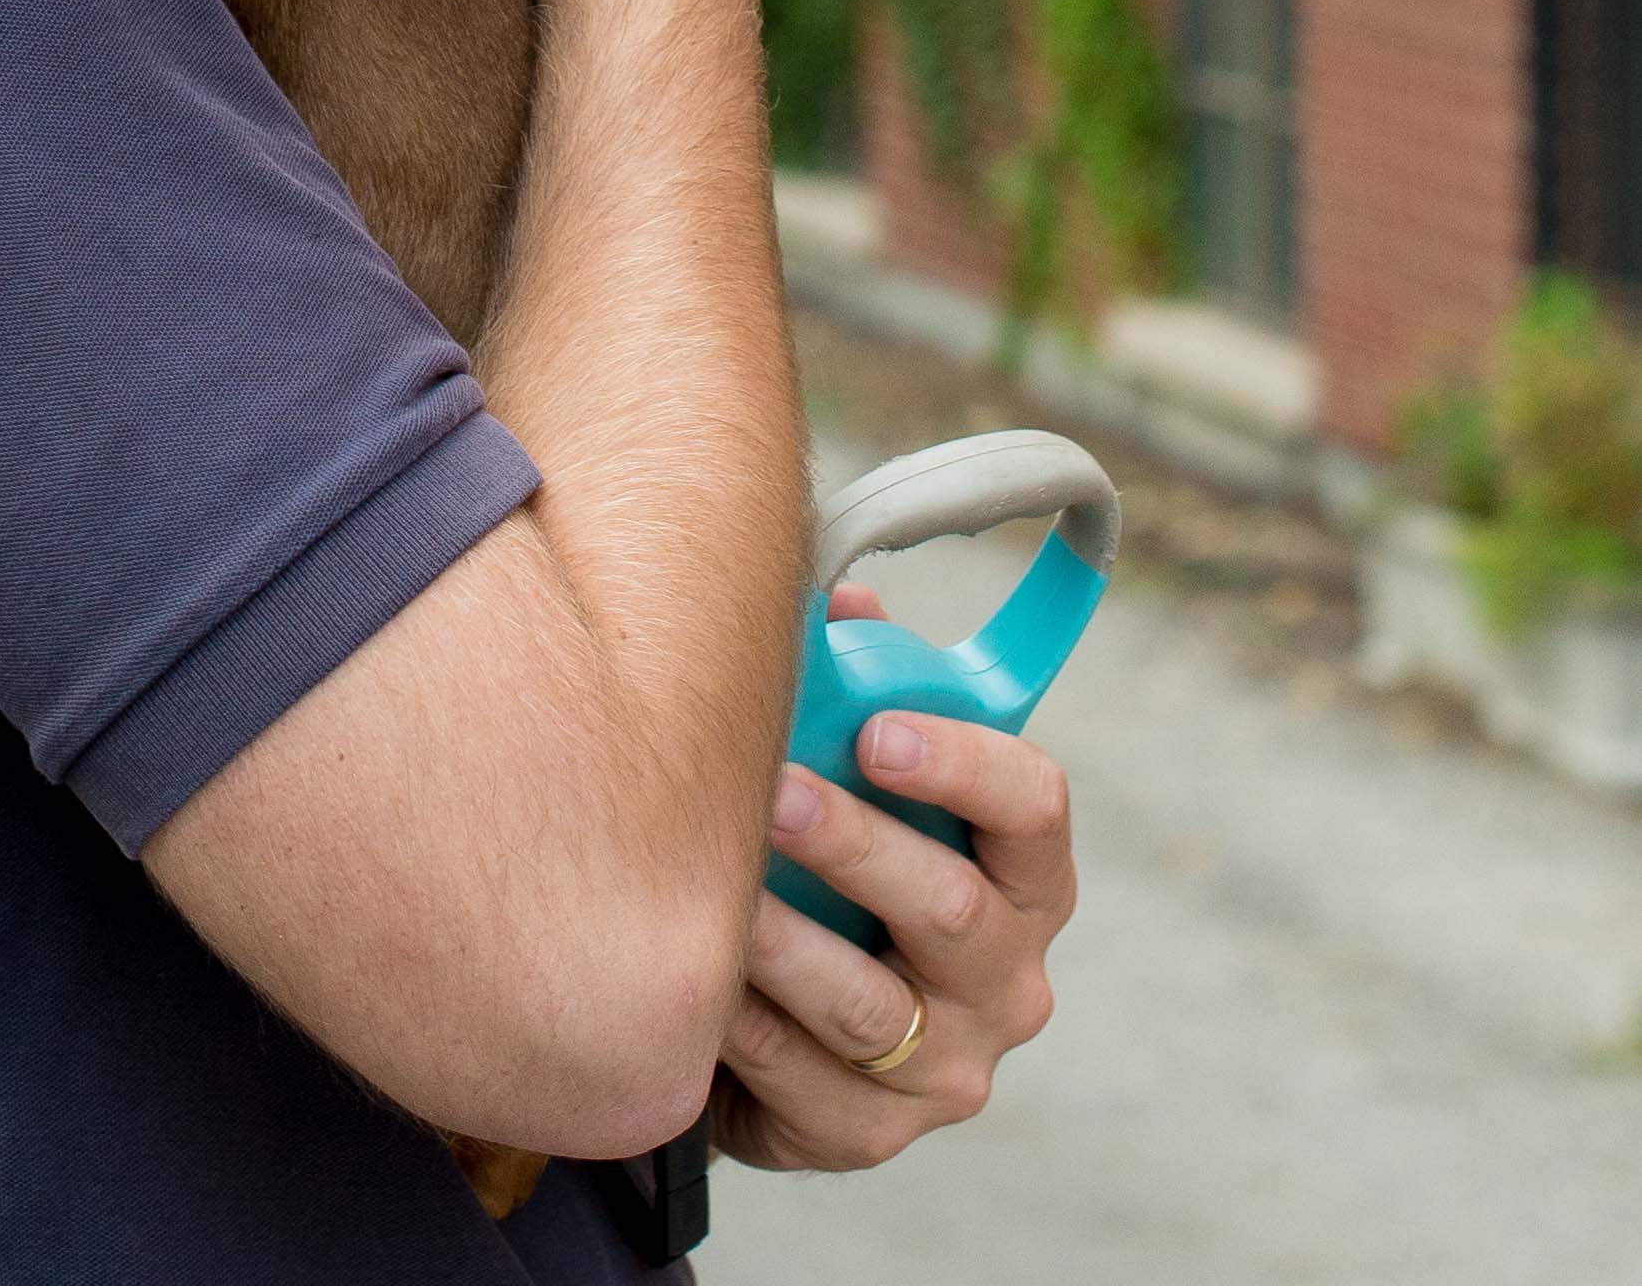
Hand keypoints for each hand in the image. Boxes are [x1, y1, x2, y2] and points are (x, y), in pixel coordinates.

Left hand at [711, 597, 1073, 1172]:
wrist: (799, 1036)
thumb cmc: (839, 869)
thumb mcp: (866, 786)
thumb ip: (863, 687)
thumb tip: (834, 596)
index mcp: (1024, 879)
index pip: (1034, 808)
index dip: (964, 762)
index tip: (877, 729)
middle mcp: (1006, 980)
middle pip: (951, 908)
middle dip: (858, 845)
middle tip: (775, 793)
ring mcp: (945, 1069)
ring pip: (867, 1006)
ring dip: (787, 942)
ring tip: (723, 893)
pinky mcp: (868, 1134)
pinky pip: (799, 1079)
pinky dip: (742, 1023)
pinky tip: (695, 973)